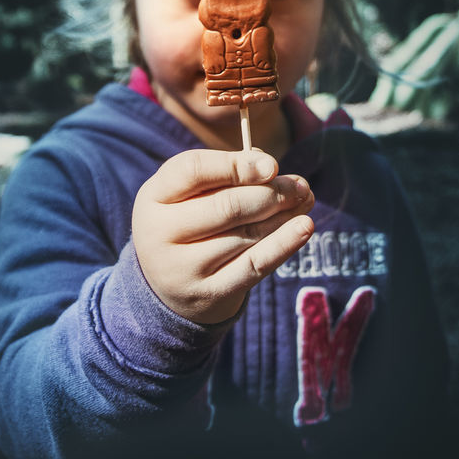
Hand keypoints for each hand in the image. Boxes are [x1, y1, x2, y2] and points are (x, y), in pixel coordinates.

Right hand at [131, 149, 314, 324]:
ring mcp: (183, 269)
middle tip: (300, 185)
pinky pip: (254, 266)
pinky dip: (284, 245)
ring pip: (245, 235)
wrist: (169, 287)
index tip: (272, 165)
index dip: (235, 165)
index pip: (192, 170)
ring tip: (306, 200)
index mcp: (153, 197)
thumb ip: (224, 173)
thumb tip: (269, 167)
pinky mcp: (208, 294)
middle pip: (225, 206)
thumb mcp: (189, 194)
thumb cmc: (188, 222)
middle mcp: (159, 234)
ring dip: (283, 215)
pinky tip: (304, 227)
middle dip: (271, 193)